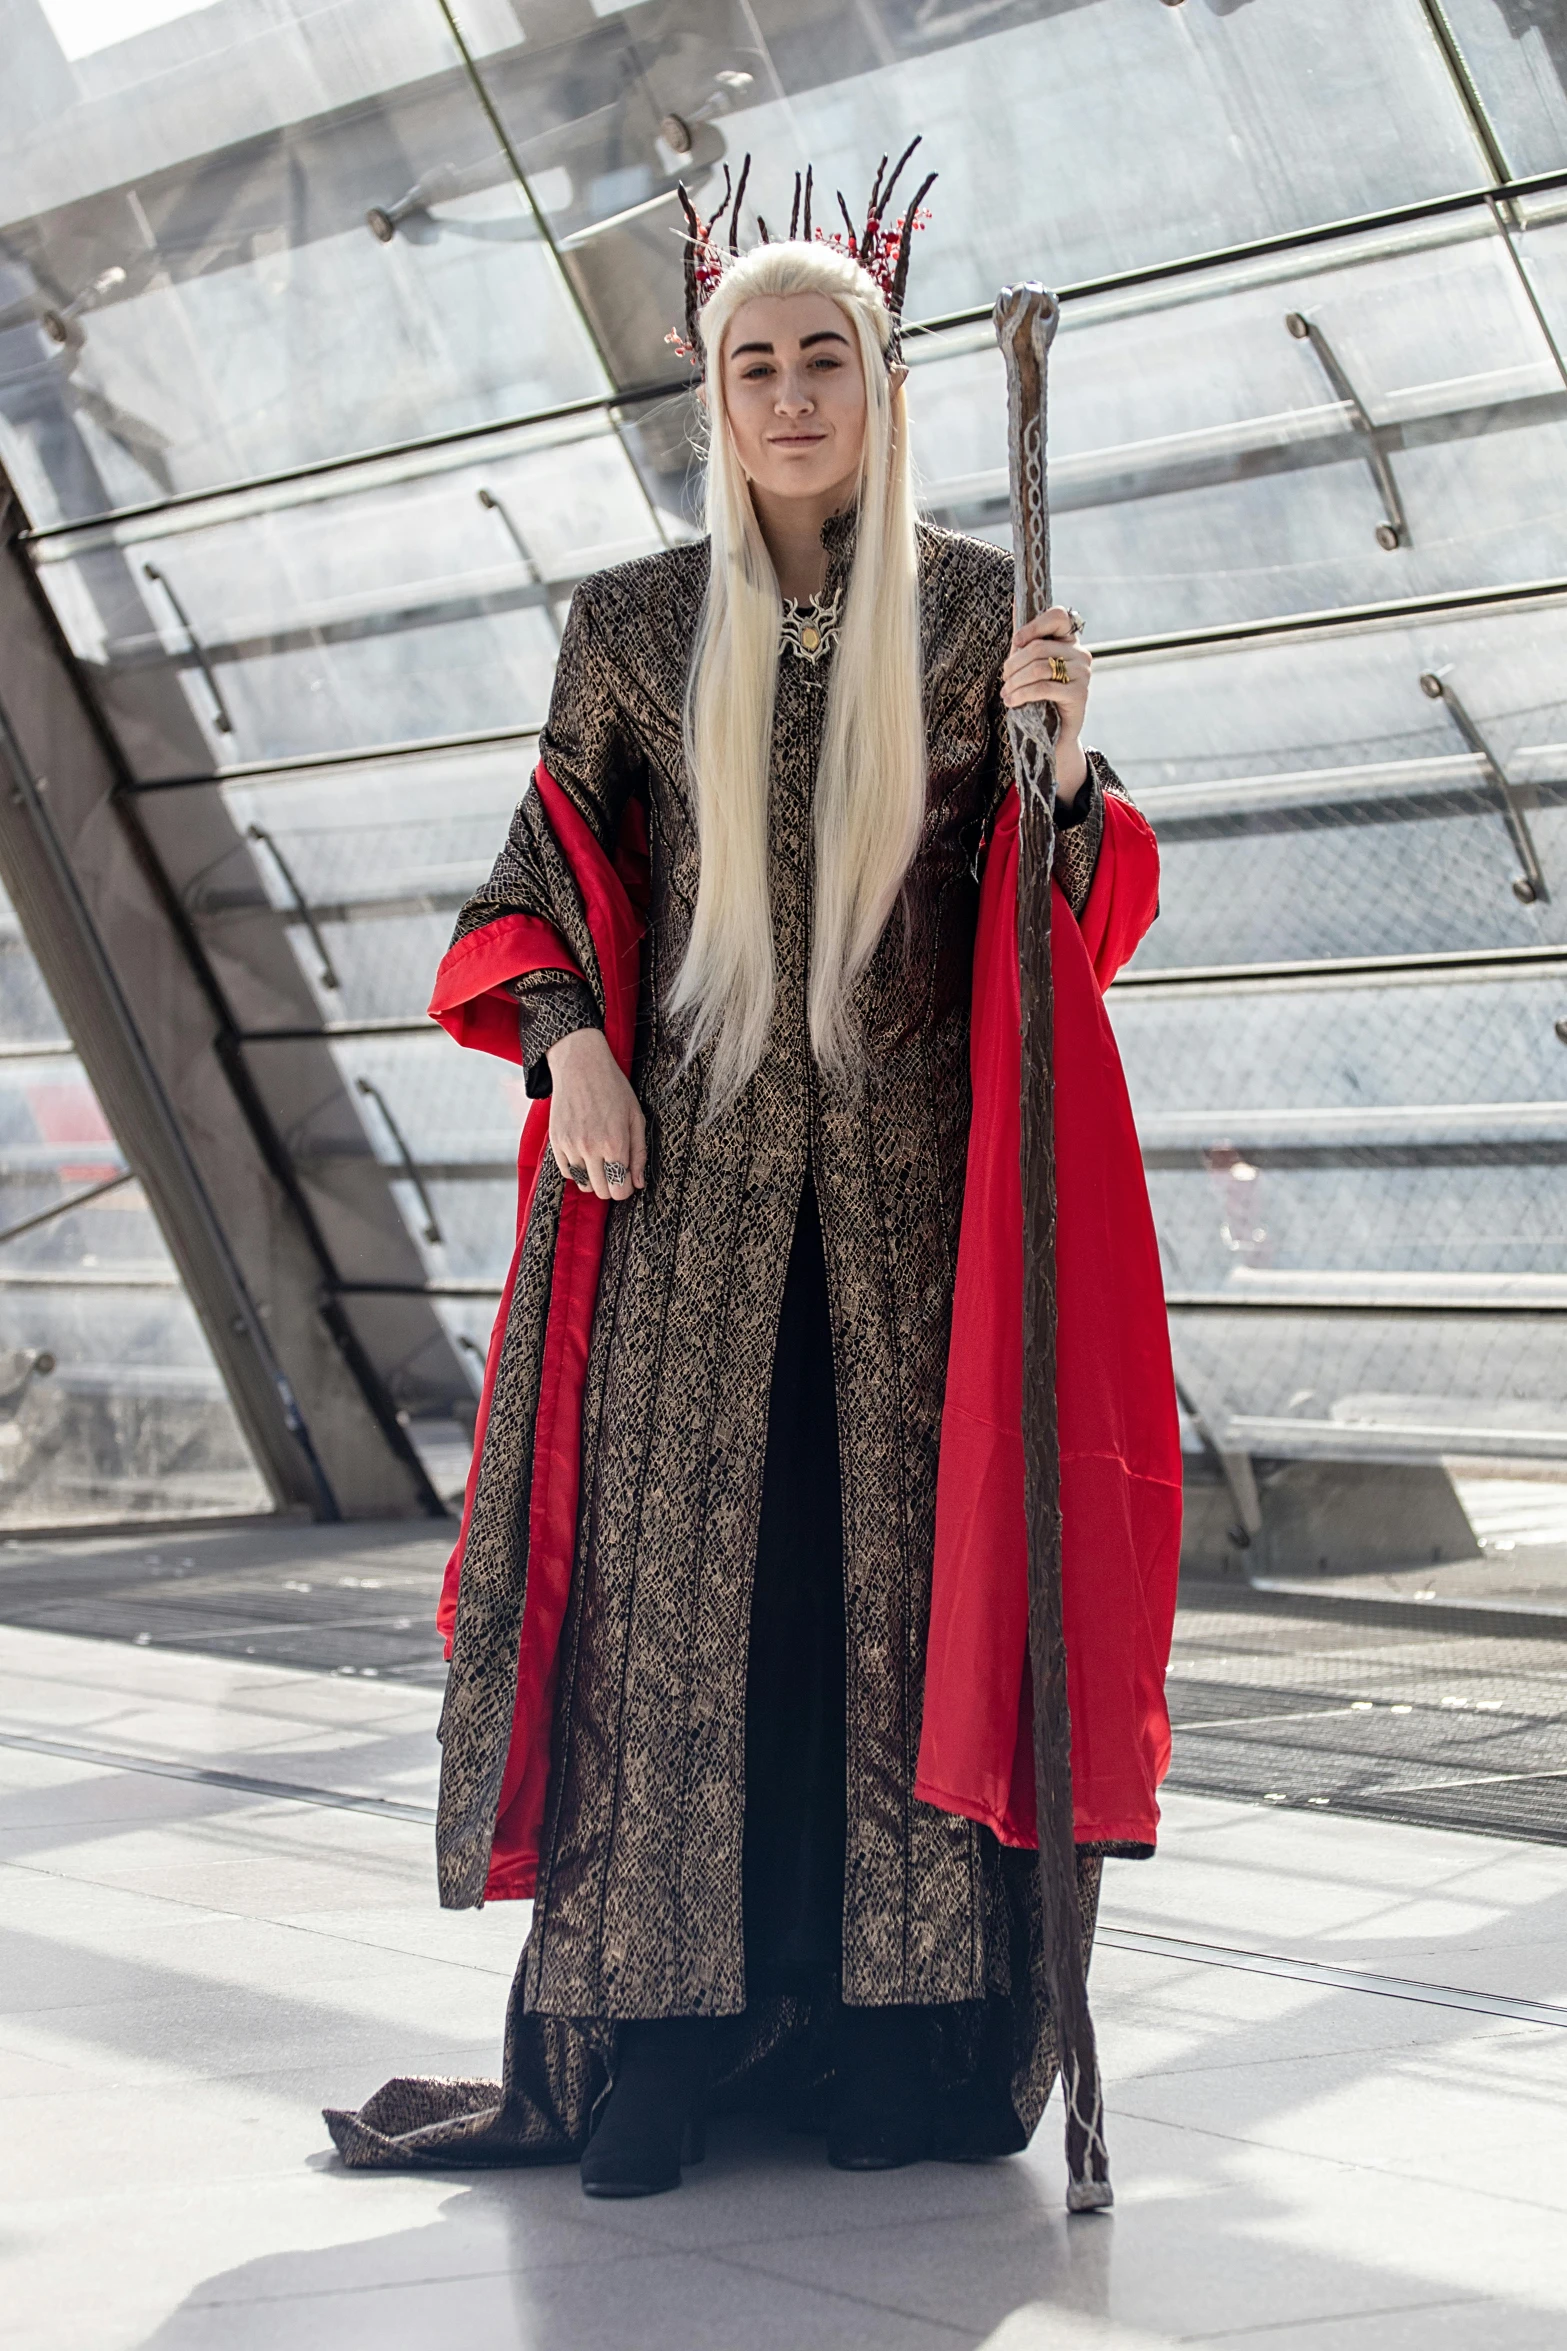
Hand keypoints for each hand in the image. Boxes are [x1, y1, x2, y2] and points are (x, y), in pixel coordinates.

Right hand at [545, 1026, 646, 1201]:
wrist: (580, 1065)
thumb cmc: (613, 1088)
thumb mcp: (636, 1117)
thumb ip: (639, 1153)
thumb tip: (639, 1183)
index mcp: (615, 1143)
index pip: (620, 1189)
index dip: (626, 1188)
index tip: (628, 1178)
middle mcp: (591, 1148)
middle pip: (602, 1191)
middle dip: (612, 1185)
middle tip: (616, 1169)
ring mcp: (571, 1146)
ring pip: (584, 1185)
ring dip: (594, 1178)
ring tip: (600, 1161)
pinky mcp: (556, 1142)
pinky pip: (568, 1172)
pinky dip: (578, 1170)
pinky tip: (585, 1155)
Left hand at [1001, 606, 1090, 804]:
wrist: (1053, 736)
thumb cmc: (1039, 698)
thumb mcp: (1029, 666)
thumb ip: (1024, 639)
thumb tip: (1015, 601)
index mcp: (1070, 641)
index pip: (1059, 616)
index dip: (1034, 625)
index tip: (1016, 642)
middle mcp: (1080, 653)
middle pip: (1039, 646)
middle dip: (1013, 663)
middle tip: (1004, 679)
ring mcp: (1082, 673)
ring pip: (1038, 667)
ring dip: (1014, 681)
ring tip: (1005, 693)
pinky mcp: (1079, 694)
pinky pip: (1043, 687)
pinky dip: (1022, 693)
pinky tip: (1012, 702)